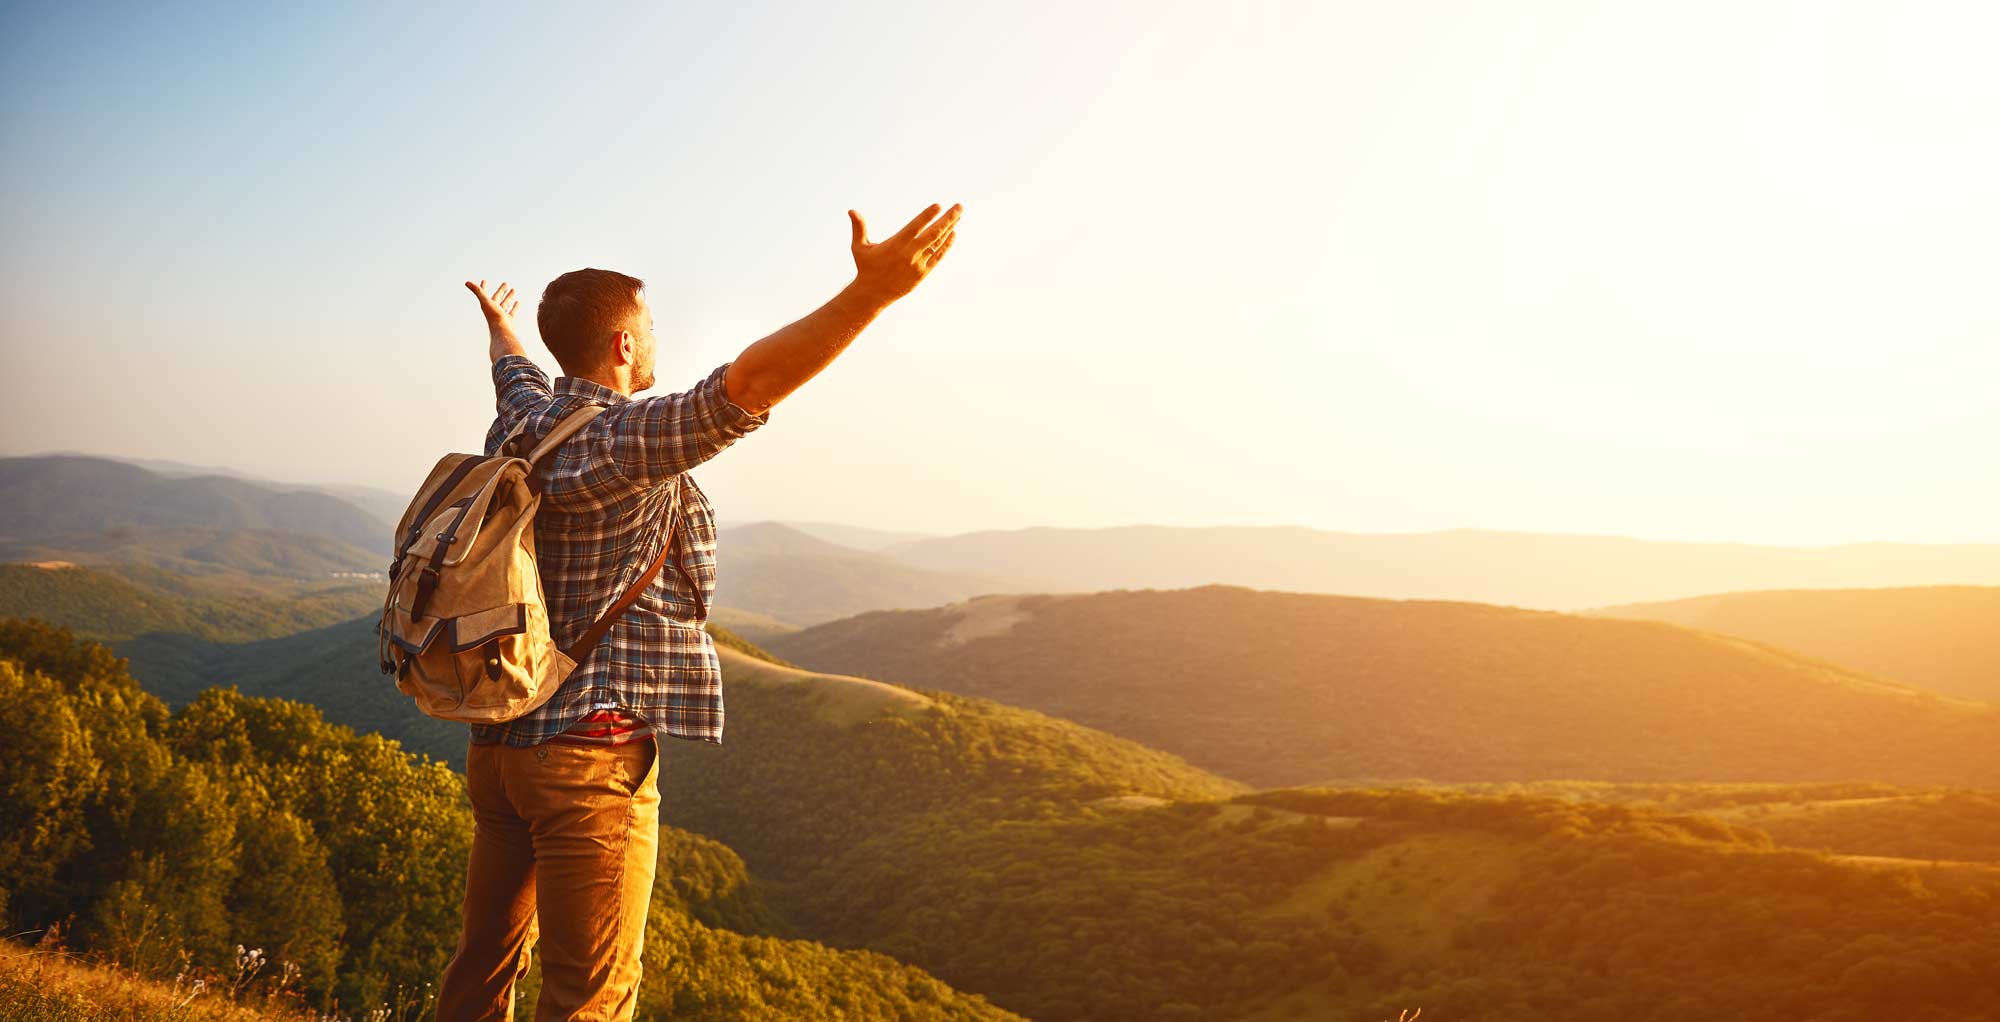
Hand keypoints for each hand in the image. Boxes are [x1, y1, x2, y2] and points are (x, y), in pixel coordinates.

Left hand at [466, 279, 527, 359]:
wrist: (502, 331)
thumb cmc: (494, 317)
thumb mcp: (485, 301)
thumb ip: (477, 291)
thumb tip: (466, 282)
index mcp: (487, 305)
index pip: (484, 294)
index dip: (483, 287)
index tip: (484, 281)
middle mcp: (493, 309)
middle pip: (497, 297)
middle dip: (501, 290)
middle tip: (505, 283)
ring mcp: (501, 315)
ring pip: (505, 303)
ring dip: (509, 297)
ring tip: (513, 290)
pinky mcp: (508, 320)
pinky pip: (512, 311)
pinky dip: (514, 306)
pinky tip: (517, 302)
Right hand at [847, 202, 961, 303]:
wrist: (873, 294)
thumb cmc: (866, 267)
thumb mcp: (859, 247)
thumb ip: (859, 228)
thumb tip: (851, 210)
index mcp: (895, 244)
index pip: (915, 227)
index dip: (927, 216)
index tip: (938, 205)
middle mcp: (909, 254)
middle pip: (933, 234)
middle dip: (948, 219)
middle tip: (959, 206)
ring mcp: (918, 264)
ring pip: (937, 244)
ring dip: (949, 229)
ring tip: (959, 215)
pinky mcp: (922, 274)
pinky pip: (938, 257)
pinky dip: (946, 246)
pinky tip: (953, 234)